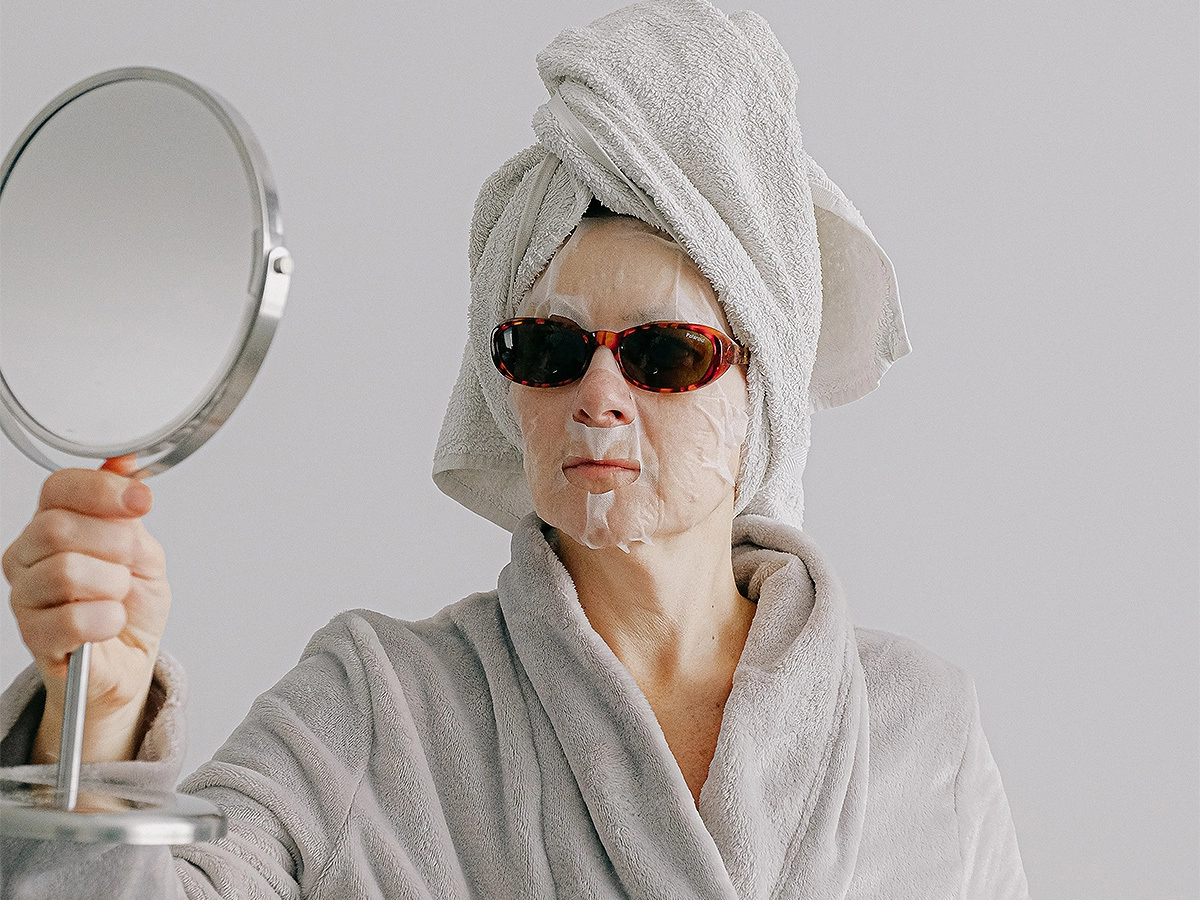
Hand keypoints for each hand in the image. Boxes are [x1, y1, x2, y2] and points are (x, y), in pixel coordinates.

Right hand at [2, 455, 170, 763]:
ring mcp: (26, 598)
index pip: (58, 487)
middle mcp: (28, 557)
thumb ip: (126, 511)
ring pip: (65, 571)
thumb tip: (123, 463)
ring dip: (112, 585)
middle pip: (57, 527)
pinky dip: (107, 619)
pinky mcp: (35, 638)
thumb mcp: (142, 550)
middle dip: (114, 544)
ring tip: (118, 598)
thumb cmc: (130, 604)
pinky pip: (72, 619)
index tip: (141, 501)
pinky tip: (111, 622)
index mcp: (51, 525)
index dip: (101, 490)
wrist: (129, 660)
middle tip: (128, 565)